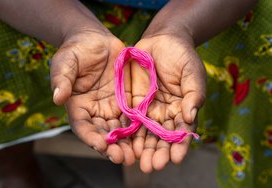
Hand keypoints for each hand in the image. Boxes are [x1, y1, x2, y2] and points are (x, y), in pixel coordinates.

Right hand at [50, 30, 134, 165]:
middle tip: (123, 158)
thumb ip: (62, 79)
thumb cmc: (76, 50)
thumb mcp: (65, 61)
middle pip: (103, 133)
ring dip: (127, 143)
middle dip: (112, 147)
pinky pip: (133, 116)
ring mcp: (112, 107)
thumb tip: (58, 98)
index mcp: (78, 106)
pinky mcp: (126, 100)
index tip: (101, 145)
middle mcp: (95, 111)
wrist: (95, 40)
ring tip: (136, 155)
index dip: (91, 137)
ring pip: (119, 129)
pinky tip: (147, 136)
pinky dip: (139, 128)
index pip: (83, 126)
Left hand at [131, 34, 205, 172]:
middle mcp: (165, 114)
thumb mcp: (192, 73)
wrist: (162, 42)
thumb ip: (193, 94)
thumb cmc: (182, 57)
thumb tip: (190, 117)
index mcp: (182, 110)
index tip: (176, 158)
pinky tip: (125, 144)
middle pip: (162, 137)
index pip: (182, 132)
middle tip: (153, 166)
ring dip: (143, 148)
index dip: (180, 146)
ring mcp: (148, 109)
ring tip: (139, 163)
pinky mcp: (133, 102)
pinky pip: (130, 120)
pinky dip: (129, 133)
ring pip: (145, 133)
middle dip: (158, 152)